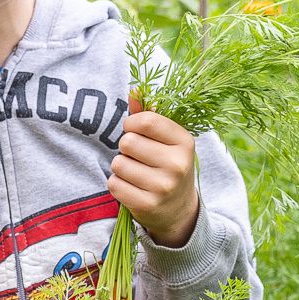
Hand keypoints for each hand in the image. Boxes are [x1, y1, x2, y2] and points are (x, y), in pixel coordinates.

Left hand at [109, 92, 200, 248]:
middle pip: (127, 142)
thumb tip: (133, 90)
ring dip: (120, 167)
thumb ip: (148, 116)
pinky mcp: (147, 205)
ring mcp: (163, 187)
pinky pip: (114, 184)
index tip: (134, 131)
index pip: (146, 120)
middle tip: (137, 157)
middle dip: (125, 148)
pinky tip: (132, 187)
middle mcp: (177, 164)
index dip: (131, 124)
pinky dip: (117, 184)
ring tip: (136, 173)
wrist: (178, 209)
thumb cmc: (166, 164)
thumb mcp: (165, 140)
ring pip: (118, 164)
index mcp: (184, 142)